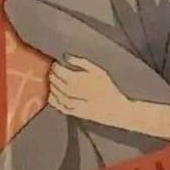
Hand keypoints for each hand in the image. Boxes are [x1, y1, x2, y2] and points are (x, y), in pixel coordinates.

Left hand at [47, 54, 169, 140]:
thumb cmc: (109, 88)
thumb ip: (83, 63)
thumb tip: (67, 56)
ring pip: (57, 93)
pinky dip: (54, 100)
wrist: (117, 109)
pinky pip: (60, 106)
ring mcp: (74, 103)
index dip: (56, 67)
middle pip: (58, 82)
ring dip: (52, 86)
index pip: (61, 71)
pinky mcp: (74, 113)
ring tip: (53, 80)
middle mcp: (75, 92)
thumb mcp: (99, 71)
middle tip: (53, 71)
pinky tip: (52, 95)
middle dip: (53, 75)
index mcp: (81, 79)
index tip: (56, 63)